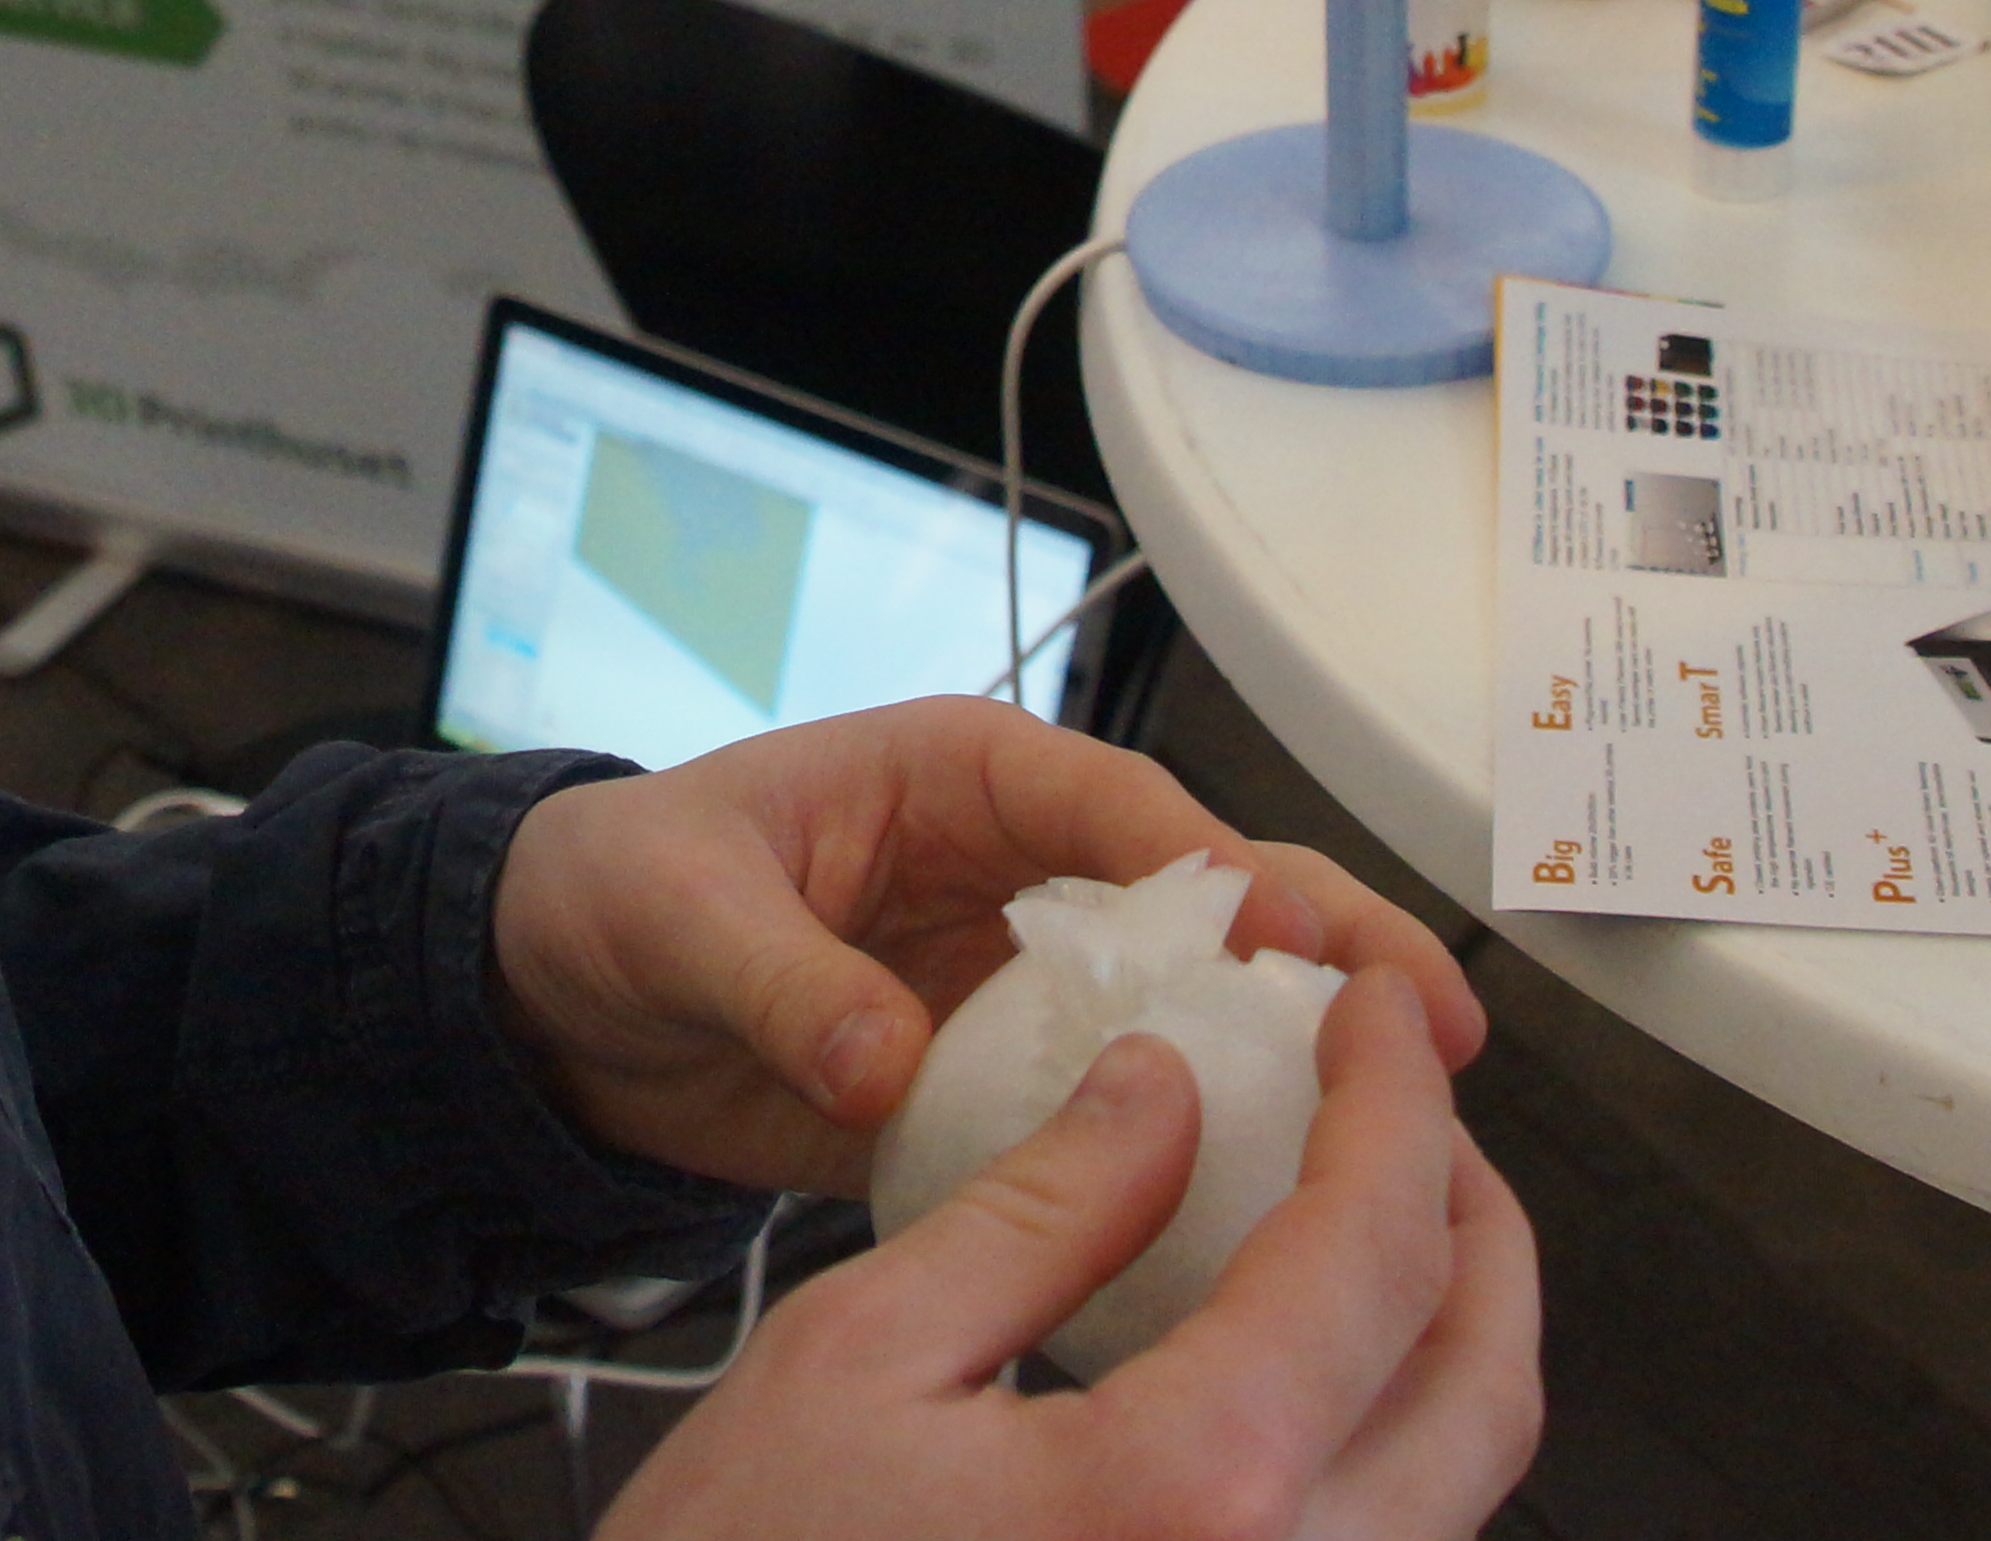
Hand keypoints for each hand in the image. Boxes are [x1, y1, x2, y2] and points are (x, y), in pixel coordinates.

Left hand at [486, 697, 1480, 1194]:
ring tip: (1397, 1134)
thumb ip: (783, 980)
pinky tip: (1258, 1213)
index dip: (1232, 874)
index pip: (1129, 812)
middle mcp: (1016, 871)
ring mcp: (1017, 981)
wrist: (551, 998)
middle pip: (1205, 903)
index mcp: (963, 776)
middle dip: (1325, 952)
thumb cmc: (616, 891)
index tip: (1311, 943)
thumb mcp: (681, 911)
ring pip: (1185, 1014)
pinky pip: (1110, 1116)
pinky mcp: (993, 1081)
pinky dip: (1184, 1157)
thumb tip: (880, 1054)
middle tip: (1439, 1028)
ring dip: (1283, 1063)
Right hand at [602, 991, 1543, 1540]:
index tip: (1370, 1019)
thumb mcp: (859, 1354)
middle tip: (1409, 1112)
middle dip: (1473, 1218)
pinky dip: (1384, 1444)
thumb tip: (1159, 1094)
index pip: (1371, 1251)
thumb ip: (1038, 1212)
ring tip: (1361, 1223)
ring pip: (1456, 1492)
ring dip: (1441, 1338)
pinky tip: (1301, 1375)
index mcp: (1193, 1499)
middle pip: (1479, 1386)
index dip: (1392, 1100)